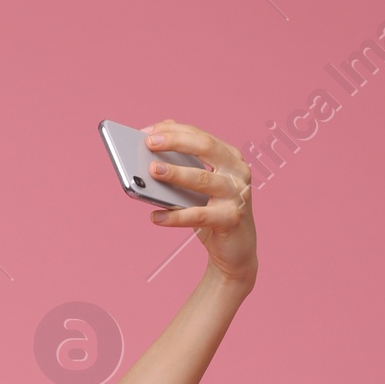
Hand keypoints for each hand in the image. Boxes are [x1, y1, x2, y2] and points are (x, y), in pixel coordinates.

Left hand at [141, 120, 256, 290]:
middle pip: (205, 147)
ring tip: (151, 171)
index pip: (200, 136)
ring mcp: (237, 194)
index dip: (173, 131)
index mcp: (230, 157)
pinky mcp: (231, 219)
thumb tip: (153, 150)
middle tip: (149, 143)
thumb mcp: (200, 188)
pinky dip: (174, 217)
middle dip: (175, 142)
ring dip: (175, 174)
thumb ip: (184, 168)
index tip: (147, 132)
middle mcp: (238, 171)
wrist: (236, 252)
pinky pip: (198, 216)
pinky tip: (155, 217)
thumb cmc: (213, 214)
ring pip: (202, 179)